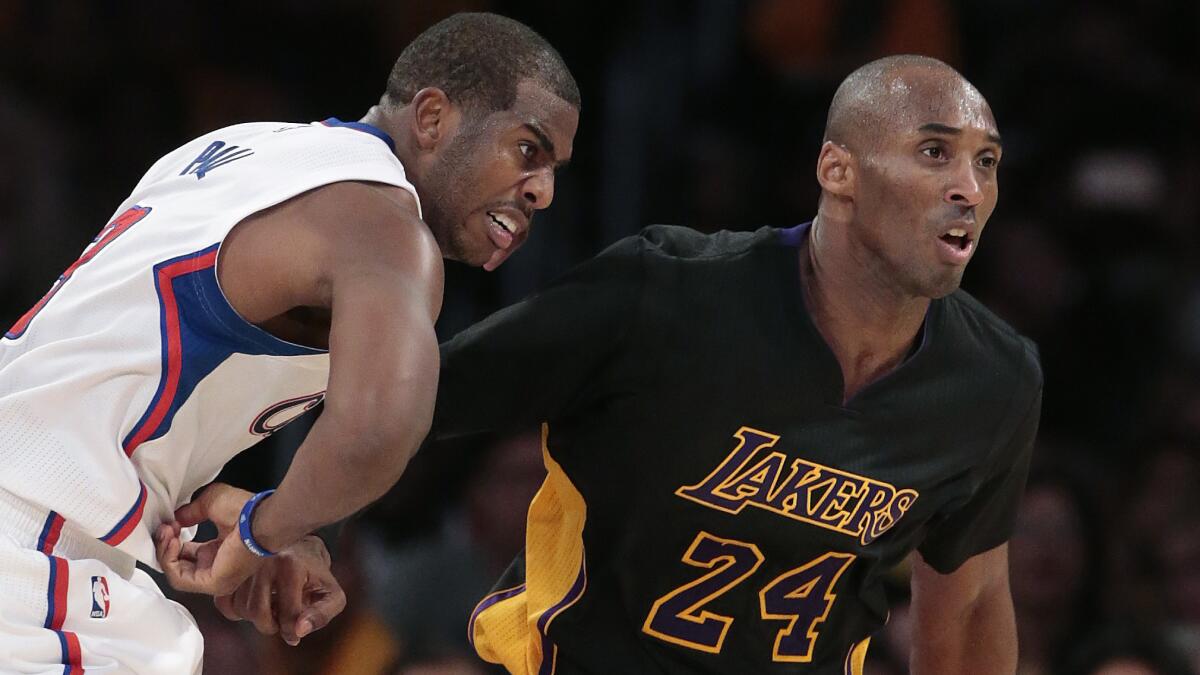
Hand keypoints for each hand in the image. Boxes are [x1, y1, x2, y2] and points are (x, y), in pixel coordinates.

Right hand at [155, 483, 266, 596]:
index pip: (187, 554)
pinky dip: (170, 561)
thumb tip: (176, 518)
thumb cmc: (245, 510)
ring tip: (167, 532)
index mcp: (219, 551)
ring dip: (165, 552)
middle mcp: (217, 567)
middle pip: (179, 565)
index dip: (173, 540)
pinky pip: (180, 579)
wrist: (260, 518)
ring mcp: (215, 578)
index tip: (169, 523)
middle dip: (165, 546)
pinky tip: (172, 542)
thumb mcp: (211, 504)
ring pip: (176, 574)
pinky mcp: (213, 583)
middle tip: (164, 528)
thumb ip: (191, 512)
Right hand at [213, 535, 346, 645]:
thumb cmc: (313, 571)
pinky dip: (235, 610)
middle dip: (270, 626)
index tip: (296, 632)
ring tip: (269, 607)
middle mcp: (264, 561)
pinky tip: (251, 604)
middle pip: (258, 613)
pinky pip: (223, 601)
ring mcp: (244, 563)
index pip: (288, 615)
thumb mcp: (330, 592)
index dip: (293, 631)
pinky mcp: (230, 567)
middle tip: (279, 619)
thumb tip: (300, 631)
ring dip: (255, 617)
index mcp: (291, 566)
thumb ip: (322, 614)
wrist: (295, 540)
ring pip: (241, 609)